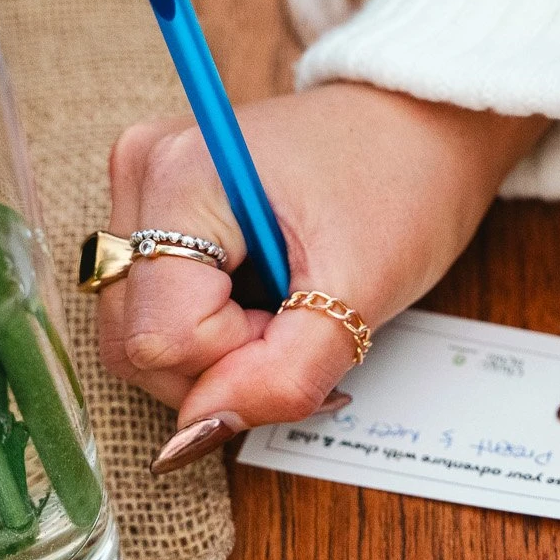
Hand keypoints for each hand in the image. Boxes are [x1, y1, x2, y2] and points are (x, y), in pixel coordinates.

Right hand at [102, 81, 547, 470]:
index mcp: (179, 177)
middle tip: (300, 325)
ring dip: (217, 351)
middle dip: (221, 365)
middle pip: (135, 341)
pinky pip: (153, 306)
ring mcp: (139, 187)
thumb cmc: (405, 185)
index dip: (237, 361)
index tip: (304, 322)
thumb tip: (192, 435)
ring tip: (286, 308)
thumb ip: (280, 376)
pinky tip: (263, 297)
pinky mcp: (152, 206)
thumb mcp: (361, 294)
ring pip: (139, 333)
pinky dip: (210, 328)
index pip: (164, 339)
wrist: (424, 124)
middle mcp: (141, 174)